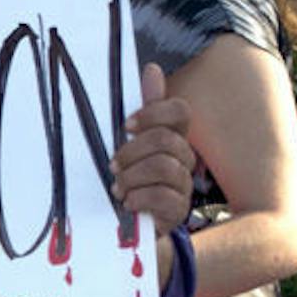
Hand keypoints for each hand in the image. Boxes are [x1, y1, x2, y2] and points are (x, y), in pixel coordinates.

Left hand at [111, 64, 194, 236]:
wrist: (127, 228)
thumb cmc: (128, 180)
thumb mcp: (129, 144)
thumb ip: (143, 110)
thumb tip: (152, 68)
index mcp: (172, 137)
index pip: (180, 111)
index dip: (154, 112)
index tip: (126, 126)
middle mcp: (184, 158)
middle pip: (166, 139)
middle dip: (133, 151)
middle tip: (113, 165)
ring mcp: (184, 185)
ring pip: (164, 166)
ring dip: (133, 176)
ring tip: (117, 187)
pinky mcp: (179, 211)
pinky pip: (163, 196)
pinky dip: (139, 198)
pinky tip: (127, 202)